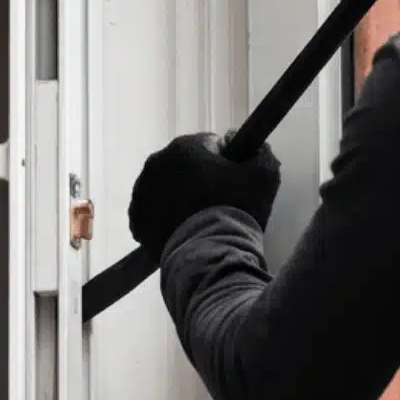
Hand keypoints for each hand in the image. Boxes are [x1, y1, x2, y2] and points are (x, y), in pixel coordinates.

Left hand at [128, 131, 280, 253]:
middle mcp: (156, 163)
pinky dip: (166, 218)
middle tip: (219, 203)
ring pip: (167, 188)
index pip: (210, 145)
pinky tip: (183, 229)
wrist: (209, 254)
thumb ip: (261, 153)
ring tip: (201, 219)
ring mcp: (141, 192)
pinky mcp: (136, 220)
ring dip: (181, 197)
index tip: (234, 181)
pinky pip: (153, 213)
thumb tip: (253, 148)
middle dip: (200, 179)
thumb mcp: (264, 175)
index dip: (226, 162)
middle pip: (185, 166)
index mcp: (184, 147)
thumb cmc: (237, 209)